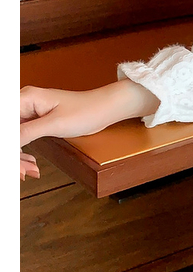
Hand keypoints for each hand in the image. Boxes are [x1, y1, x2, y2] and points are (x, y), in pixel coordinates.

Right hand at [20, 80, 160, 177]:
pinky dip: (24, 153)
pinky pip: (21, 139)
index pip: (6, 124)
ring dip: (18, 157)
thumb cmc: (86, 110)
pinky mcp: (36, 122)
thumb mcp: (55, 124)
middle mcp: (24, 103)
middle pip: (8, 133)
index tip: (14, 162)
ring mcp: (30, 113)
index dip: (9, 146)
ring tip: (29, 171)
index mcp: (25, 98)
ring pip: (13, 138)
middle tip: (22, 173)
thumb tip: (9, 143)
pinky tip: (31, 164)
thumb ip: (27, 132)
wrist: (104, 109)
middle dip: (14, 155)